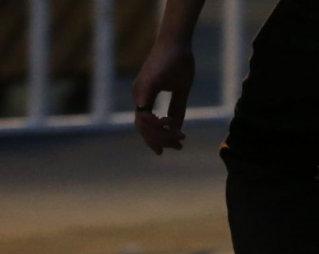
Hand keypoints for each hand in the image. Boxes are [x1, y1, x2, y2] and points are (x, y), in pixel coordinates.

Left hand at [132, 40, 195, 154]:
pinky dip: (157, 124)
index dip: (158, 137)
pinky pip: (145, 114)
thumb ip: (177, 108)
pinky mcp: (144, 87)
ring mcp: (139, 91)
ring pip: (143, 125)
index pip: (146, 124)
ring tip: (179, 138)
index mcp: (144, 95)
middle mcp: (138, 94)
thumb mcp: (180, 90)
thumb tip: (176, 128)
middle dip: (161, 141)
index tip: (174, 145)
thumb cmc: (179, 61)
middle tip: (179, 147)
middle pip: (143, 129)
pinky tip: (171, 125)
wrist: (177, 41)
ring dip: (161, 135)